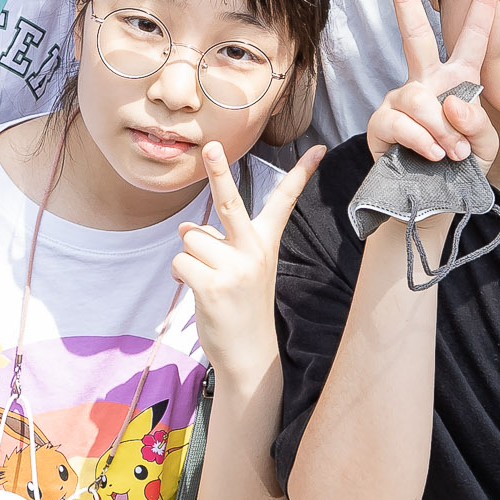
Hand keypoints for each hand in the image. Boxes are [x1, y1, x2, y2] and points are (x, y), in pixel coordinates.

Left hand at [173, 140, 323, 383]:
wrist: (249, 354)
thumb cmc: (242, 307)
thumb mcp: (241, 269)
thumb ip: (217, 244)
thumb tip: (184, 228)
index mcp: (265, 242)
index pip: (284, 202)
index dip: (301, 174)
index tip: (318, 149)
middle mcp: (253, 250)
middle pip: (229, 201)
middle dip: (218, 170)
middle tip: (210, 145)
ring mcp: (234, 267)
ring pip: (191, 240)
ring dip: (191, 259)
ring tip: (209, 283)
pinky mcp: (213, 285)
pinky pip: (181, 262)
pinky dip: (181, 276)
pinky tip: (198, 292)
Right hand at [363, 0, 499, 167]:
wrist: (435, 202)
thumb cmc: (462, 169)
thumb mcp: (485, 146)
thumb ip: (478, 122)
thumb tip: (450, 103)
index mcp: (457, 81)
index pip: (472, 39)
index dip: (482, 8)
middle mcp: (426, 83)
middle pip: (415, 35)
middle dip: (403, 1)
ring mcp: (401, 101)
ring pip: (419, 99)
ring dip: (440, 129)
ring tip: (452, 153)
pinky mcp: (381, 124)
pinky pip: (399, 122)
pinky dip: (420, 139)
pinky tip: (432, 154)